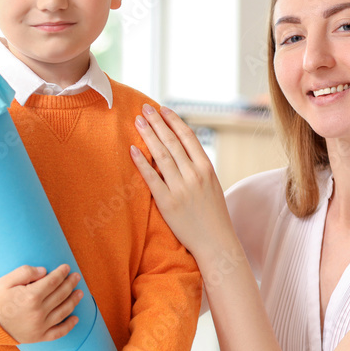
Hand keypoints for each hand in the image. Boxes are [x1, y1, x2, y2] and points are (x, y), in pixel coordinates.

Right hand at [0, 264, 82, 343]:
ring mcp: (40, 326)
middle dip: (70, 284)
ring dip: (74, 301)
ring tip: (80, 293)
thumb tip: (45, 271)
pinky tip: (75, 318)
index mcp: (31, 297)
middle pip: (61, 295)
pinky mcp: (39, 337)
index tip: (66, 267)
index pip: (52, 282)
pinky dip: (69, 326)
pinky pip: (59, 333)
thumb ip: (26, 272)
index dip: (61, 273)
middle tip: (76, 277)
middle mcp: (38, 312)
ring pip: (63, 312)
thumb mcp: (6, 280)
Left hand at [130, 104, 234, 257]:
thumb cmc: (214, 214)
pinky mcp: (167, 203)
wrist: (216, 241)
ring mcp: (181, 189)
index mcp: (206, 168)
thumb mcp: (212, 185)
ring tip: (138, 122)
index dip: (174, 121)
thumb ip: (198, 167)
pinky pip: (152, 178)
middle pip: (172, 142)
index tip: (163, 109)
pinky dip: (142, 162)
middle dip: (157, 123)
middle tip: (145, 108)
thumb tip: (182, 149)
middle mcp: (194, 175)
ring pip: (161, 156)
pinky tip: (133, 150)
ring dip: (148, 136)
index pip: (188, 137)